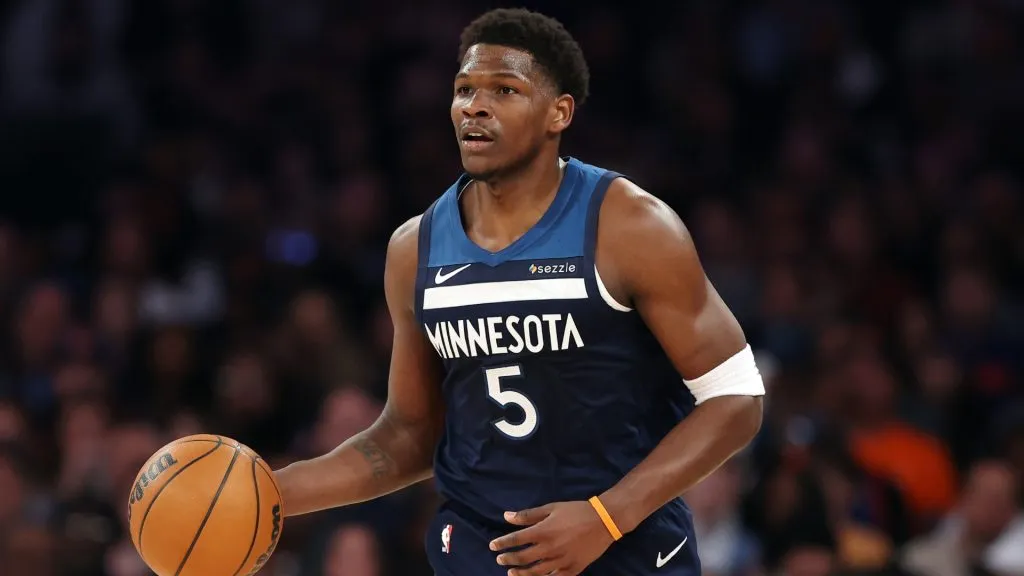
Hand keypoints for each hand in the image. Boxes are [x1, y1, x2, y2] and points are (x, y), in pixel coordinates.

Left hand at [489, 501, 614, 575]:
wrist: (604, 521)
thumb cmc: (575, 511)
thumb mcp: (551, 508)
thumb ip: (528, 515)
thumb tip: (506, 517)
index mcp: (543, 531)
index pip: (515, 540)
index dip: (502, 544)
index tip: (492, 546)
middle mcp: (549, 549)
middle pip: (522, 559)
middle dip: (508, 560)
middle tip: (500, 560)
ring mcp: (561, 561)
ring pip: (535, 573)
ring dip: (520, 574)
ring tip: (512, 573)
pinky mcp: (572, 569)